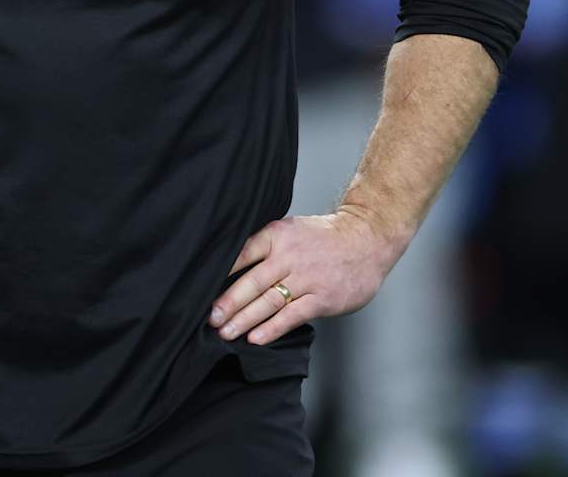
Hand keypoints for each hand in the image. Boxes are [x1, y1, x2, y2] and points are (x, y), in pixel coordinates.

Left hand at [208, 207, 402, 345]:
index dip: (220, 273)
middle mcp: (290, 256)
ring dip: (244, 319)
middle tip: (210, 319)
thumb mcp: (291, 230)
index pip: (242, 253)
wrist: (366, 240)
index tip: (200, 289)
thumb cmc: (323, 238)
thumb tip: (229, 267)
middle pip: (252, 282)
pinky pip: (292, 315)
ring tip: (226, 332)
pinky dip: (272, 328)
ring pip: (269, 301)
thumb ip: (265, 246)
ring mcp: (307, 278)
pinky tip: (256, 338)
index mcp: (277, 236)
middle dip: (228, 303)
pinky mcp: (322, 298)